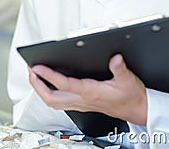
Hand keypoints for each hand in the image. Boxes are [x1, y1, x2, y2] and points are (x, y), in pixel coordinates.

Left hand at [29, 53, 146, 125]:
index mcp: (91, 92)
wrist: (137, 110)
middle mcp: (83, 100)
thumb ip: (119, 68)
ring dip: (41, 90)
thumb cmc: (131, 96)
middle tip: (30, 71)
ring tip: (34, 77)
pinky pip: (60, 102)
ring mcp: (81, 104)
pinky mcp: (83, 105)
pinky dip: (50, 94)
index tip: (38, 67)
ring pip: (54, 102)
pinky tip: (49, 86)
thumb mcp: (128, 79)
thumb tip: (115, 58)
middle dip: (37, 85)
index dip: (48, 75)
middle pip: (52, 97)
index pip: (64, 84)